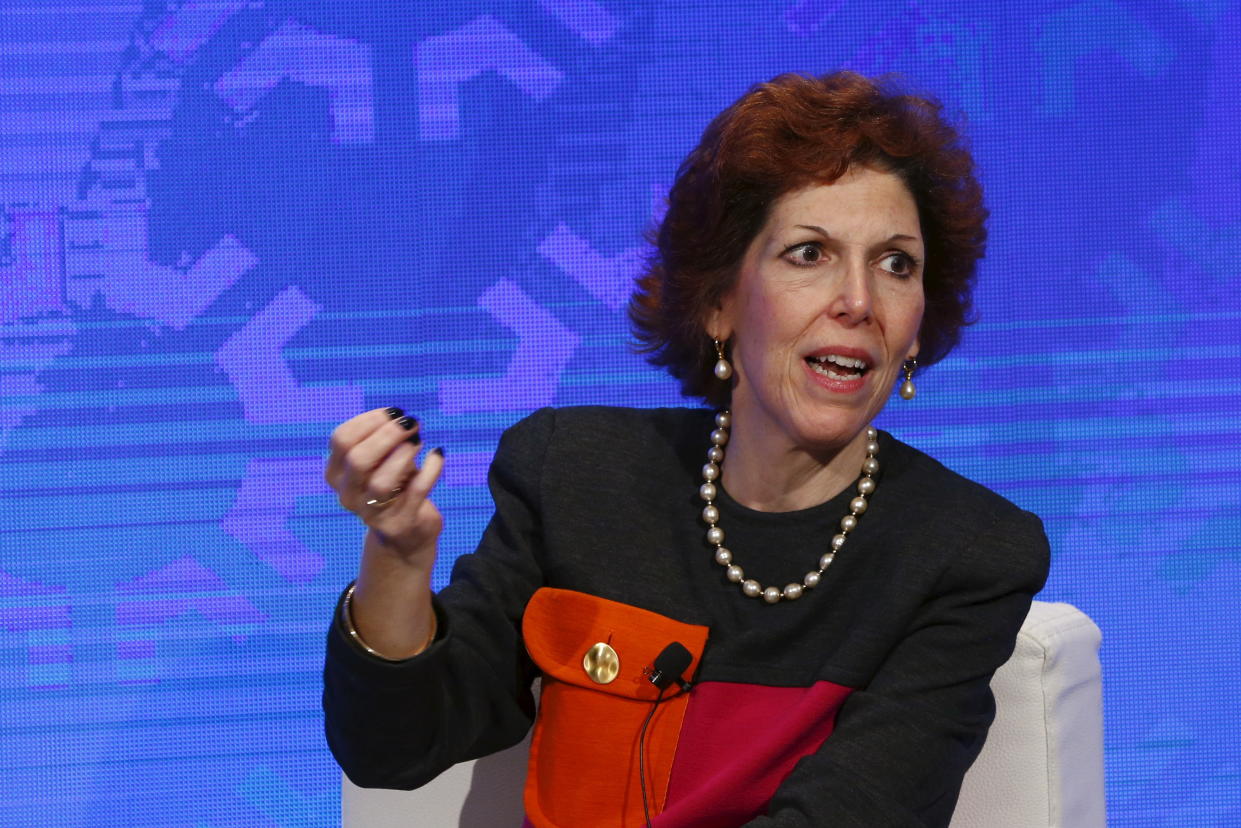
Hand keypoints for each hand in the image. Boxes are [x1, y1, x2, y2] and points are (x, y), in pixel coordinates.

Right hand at [326, 407, 445, 569]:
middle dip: (387, 434)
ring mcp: (371, 513)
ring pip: (381, 481)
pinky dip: (430, 470)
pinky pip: (416, 492)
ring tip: (419, 440)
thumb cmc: (394, 487)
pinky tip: (437, 453)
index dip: (369, 420)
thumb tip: (403, 419)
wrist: (406, 534)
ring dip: (404, 454)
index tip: (394, 412)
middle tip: (411, 422)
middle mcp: (348, 495)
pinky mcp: (399, 524)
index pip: (341, 440)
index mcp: (337, 473)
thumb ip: (386, 441)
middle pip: (357, 459)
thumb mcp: (383, 461)